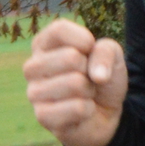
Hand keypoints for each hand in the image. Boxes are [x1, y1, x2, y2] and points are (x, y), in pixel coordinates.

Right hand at [25, 16, 127, 145]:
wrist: (104, 113)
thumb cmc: (100, 78)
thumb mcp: (112, 56)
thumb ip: (106, 52)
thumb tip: (97, 75)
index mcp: (43, 45)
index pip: (59, 30)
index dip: (84, 41)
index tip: (90, 51)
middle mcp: (33, 67)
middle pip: (70, 57)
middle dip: (89, 70)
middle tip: (86, 78)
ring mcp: (34, 92)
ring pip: (75, 83)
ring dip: (89, 91)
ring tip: (84, 94)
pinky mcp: (42, 116)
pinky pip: (77, 107)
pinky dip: (88, 109)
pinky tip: (81, 111)